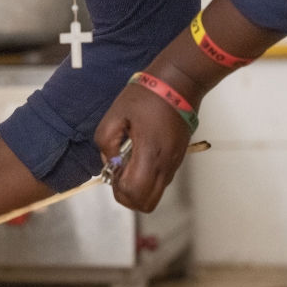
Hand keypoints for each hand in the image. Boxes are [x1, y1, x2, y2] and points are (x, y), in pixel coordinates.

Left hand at [94, 82, 192, 212]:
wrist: (179, 82)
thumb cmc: (146, 96)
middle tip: (119, 172)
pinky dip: (147, 178)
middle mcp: (166, 164)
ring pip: (155, 194)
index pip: (135, 193)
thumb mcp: (115, 113)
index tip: (114, 169)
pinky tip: (139, 155)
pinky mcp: (178, 158)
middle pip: (147, 204)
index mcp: (150, 153)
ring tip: (129, 161)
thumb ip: (106, 141)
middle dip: (128, 195)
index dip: (119, 189)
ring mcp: (174, 163)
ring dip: (138, 187)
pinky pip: (161, 181)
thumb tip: (110, 162)